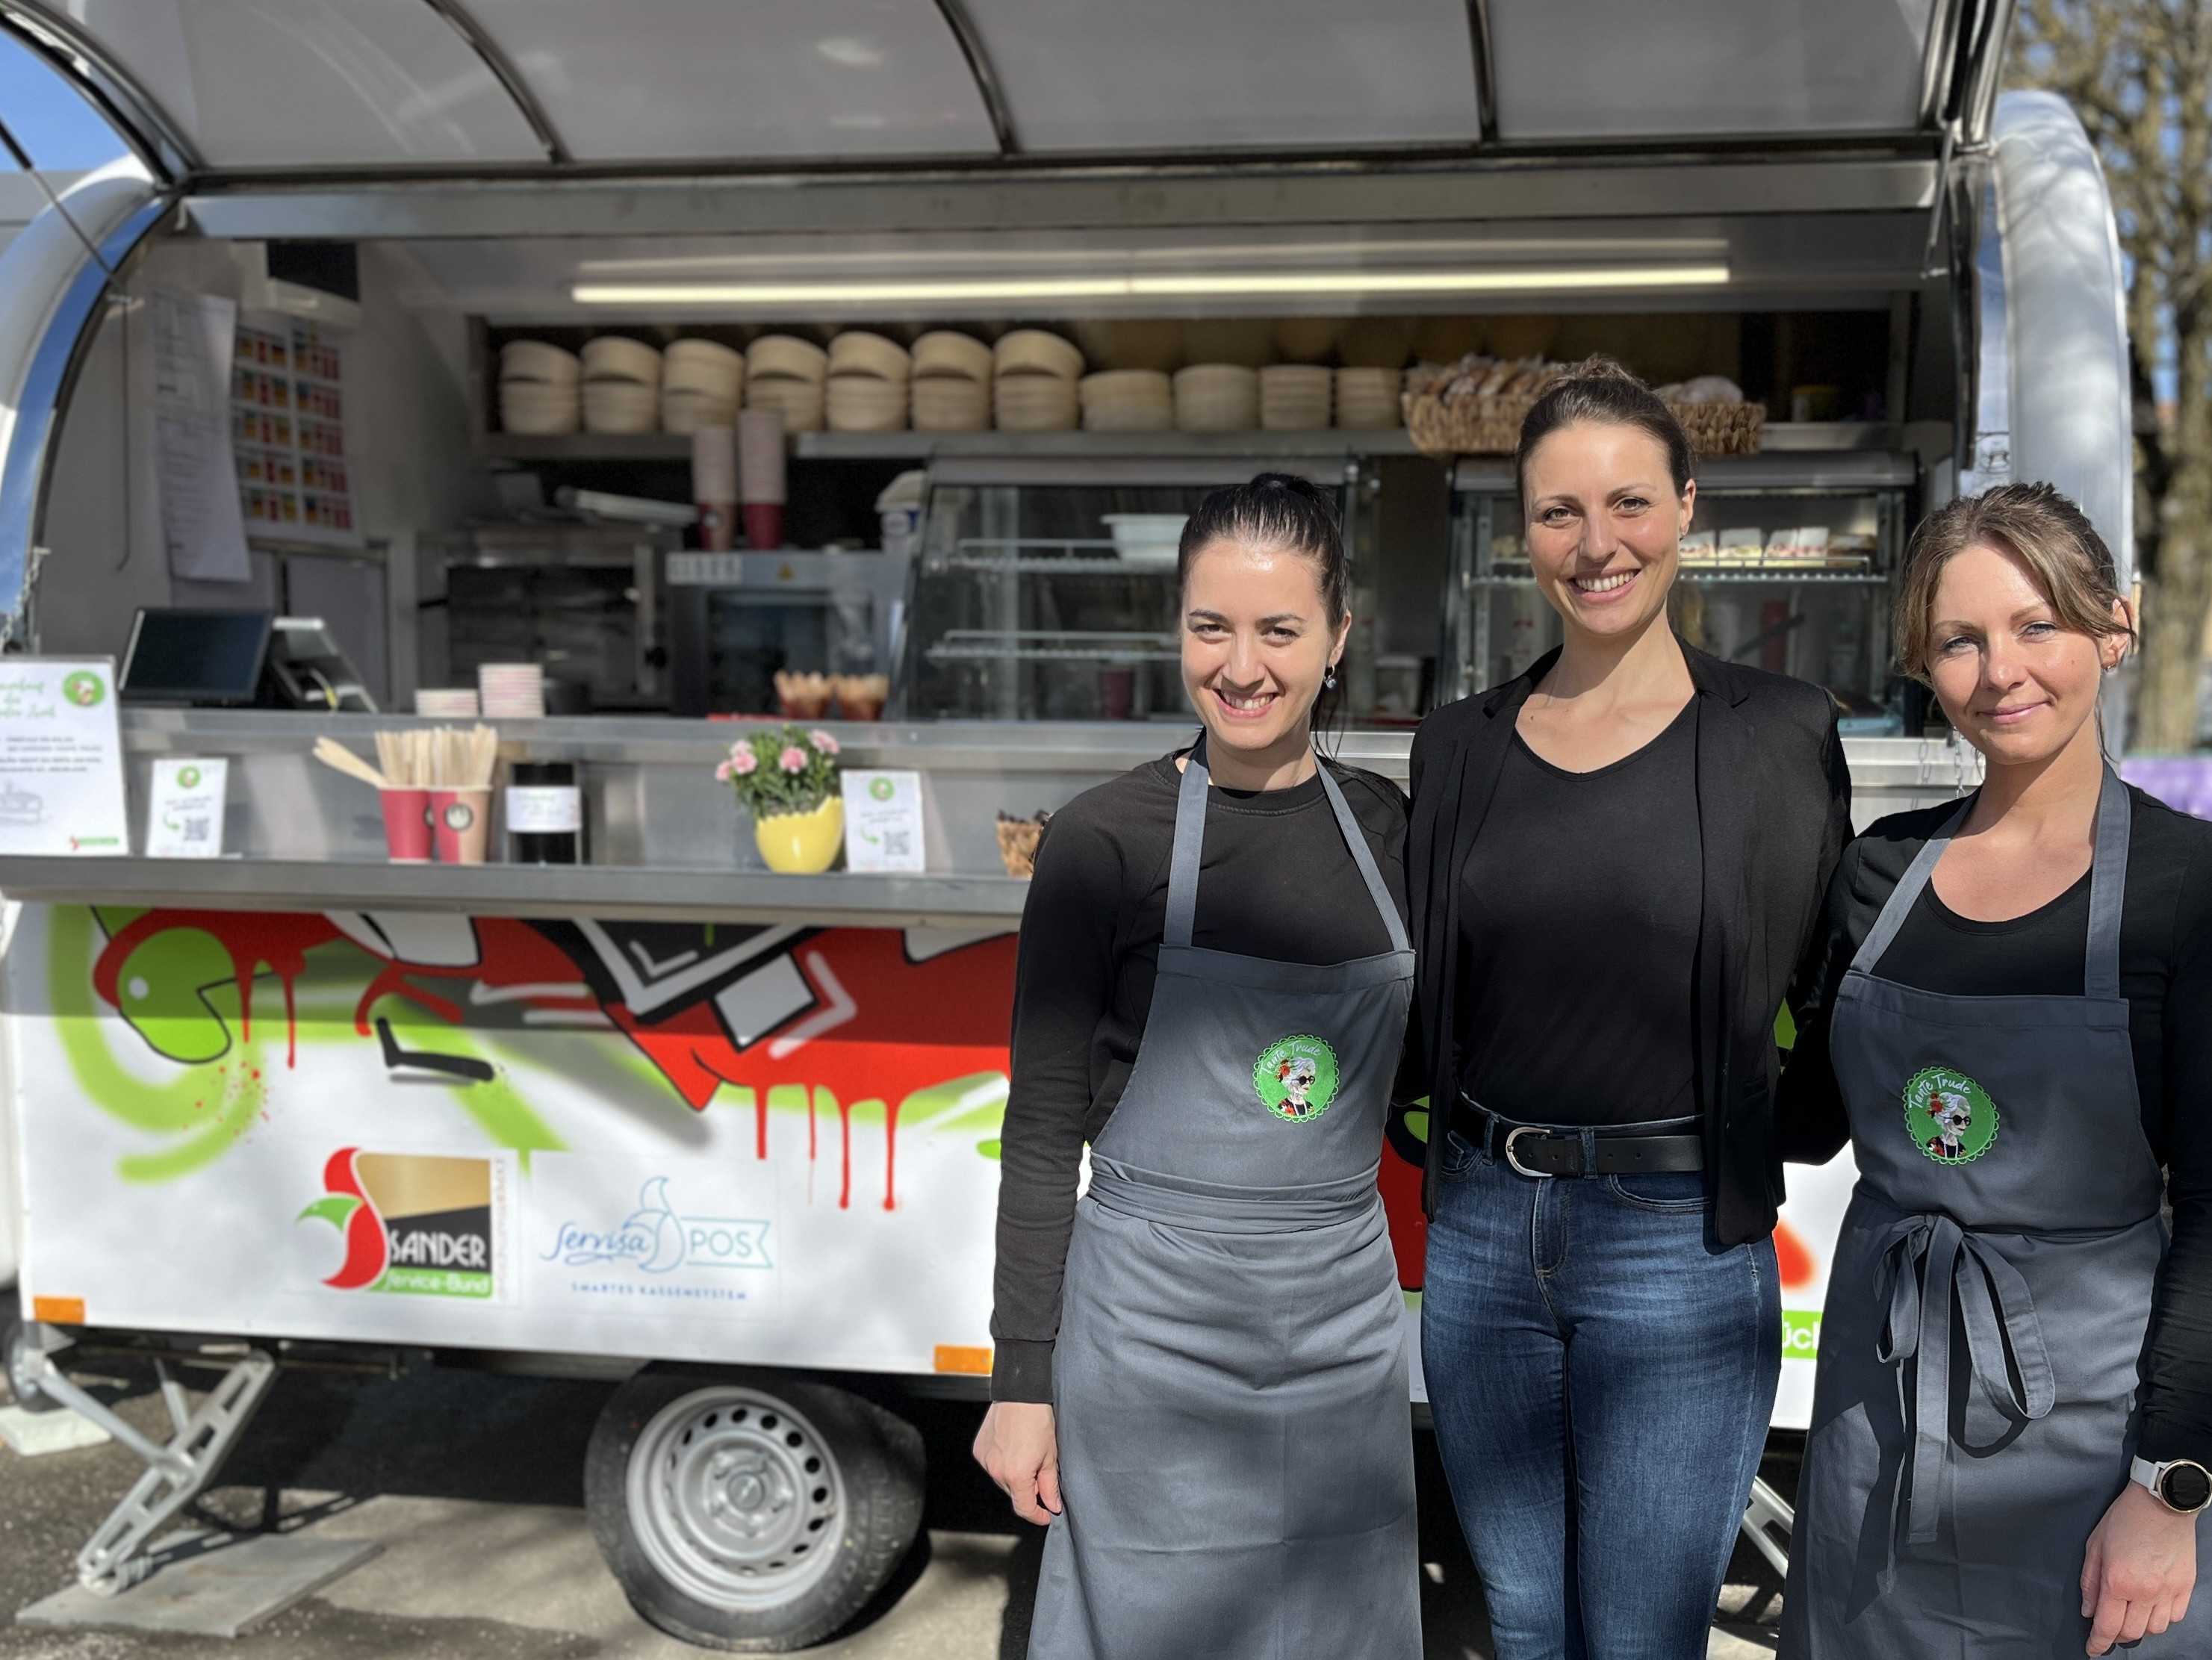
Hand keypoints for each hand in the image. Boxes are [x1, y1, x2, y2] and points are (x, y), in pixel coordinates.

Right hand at [973, 1401, 1060, 1525]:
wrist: (1019, 1394)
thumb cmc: (1037, 1419)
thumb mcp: (1050, 1456)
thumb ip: (1050, 1486)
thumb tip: (1052, 1505)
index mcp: (1016, 1475)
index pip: (1024, 1509)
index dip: (1037, 1515)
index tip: (1046, 1514)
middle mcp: (996, 1471)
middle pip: (1014, 1494)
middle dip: (1029, 1490)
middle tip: (1040, 1472)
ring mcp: (985, 1460)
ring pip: (1002, 1480)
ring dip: (1015, 1477)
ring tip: (1026, 1455)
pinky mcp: (979, 1450)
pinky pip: (993, 1466)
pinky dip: (1003, 1464)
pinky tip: (1013, 1449)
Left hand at [2082, 1480, 2198, 1653]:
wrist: (2161, 1503)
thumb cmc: (2124, 1519)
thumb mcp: (2095, 1546)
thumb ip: (2090, 1582)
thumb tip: (2089, 1611)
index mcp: (2119, 1582)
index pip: (2108, 1626)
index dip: (2098, 1643)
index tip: (2092, 1650)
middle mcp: (2146, 1592)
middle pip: (2132, 1633)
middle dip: (2116, 1637)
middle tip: (2107, 1629)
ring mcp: (2169, 1591)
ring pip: (2155, 1629)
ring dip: (2139, 1628)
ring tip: (2129, 1616)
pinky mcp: (2186, 1587)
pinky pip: (2175, 1617)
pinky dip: (2161, 1619)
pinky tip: (2151, 1607)